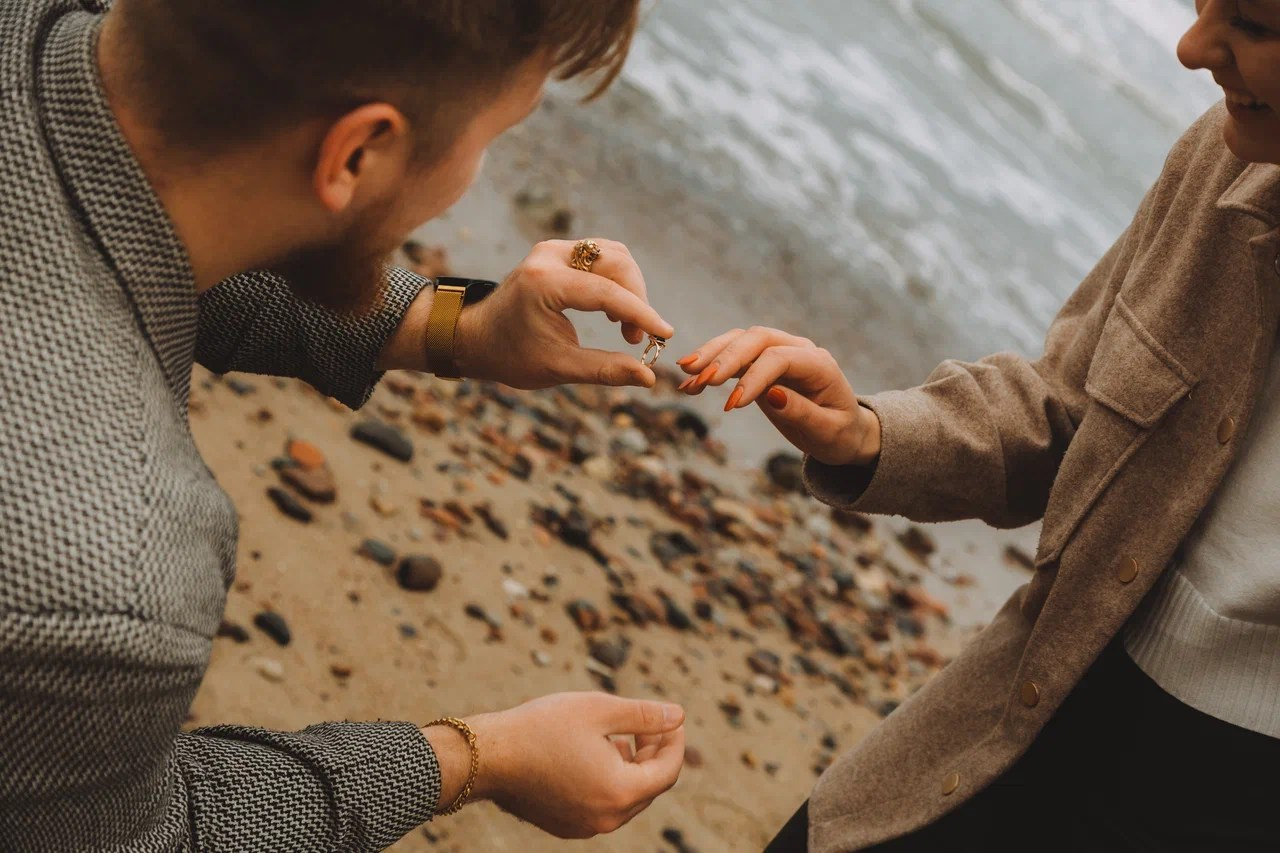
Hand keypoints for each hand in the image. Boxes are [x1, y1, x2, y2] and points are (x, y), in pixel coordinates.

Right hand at [428, 693, 684, 838]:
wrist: (488, 756)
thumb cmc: (543, 727)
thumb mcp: (599, 710)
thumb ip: (644, 714)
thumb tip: (678, 715)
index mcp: (619, 792)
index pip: (668, 771)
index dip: (674, 741)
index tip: (669, 718)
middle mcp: (606, 818)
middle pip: (649, 787)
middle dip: (653, 753)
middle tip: (645, 724)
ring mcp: (585, 826)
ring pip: (626, 797)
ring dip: (631, 768)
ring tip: (618, 736)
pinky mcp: (566, 825)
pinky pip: (602, 805)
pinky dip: (609, 781)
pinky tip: (593, 754)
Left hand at [452, 240, 674, 389]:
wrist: (475, 338)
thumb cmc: (511, 356)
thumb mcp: (558, 368)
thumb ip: (605, 370)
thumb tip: (648, 377)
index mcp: (544, 283)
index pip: (607, 292)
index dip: (641, 314)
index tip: (665, 334)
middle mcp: (549, 256)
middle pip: (616, 264)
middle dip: (636, 300)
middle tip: (636, 339)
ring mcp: (553, 250)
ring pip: (614, 256)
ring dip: (629, 289)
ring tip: (626, 328)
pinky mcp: (558, 252)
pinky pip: (602, 256)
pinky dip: (617, 281)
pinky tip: (614, 311)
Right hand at [675, 326, 880, 465]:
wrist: (843, 431)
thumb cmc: (839, 433)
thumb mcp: (828, 431)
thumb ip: (802, 412)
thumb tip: (772, 395)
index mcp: (818, 363)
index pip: (779, 357)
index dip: (753, 377)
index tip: (731, 405)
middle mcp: (798, 349)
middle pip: (756, 339)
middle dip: (725, 357)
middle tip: (700, 380)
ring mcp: (778, 352)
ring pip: (740, 341)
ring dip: (711, 355)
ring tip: (685, 374)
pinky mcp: (761, 363)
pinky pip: (733, 356)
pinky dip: (710, 366)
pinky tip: (689, 382)